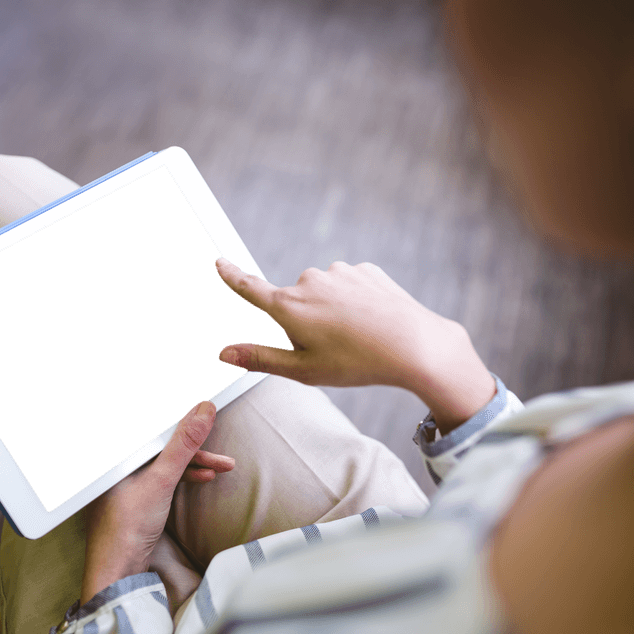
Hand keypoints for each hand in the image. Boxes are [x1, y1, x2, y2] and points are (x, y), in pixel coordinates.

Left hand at [81, 400, 231, 604]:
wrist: (117, 571)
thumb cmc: (127, 527)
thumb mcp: (161, 480)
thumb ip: (183, 444)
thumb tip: (203, 410)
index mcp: (118, 454)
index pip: (152, 426)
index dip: (180, 416)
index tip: (205, 409)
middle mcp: (118, 462)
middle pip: (160, 441)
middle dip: (193, 444)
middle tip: (220, 444)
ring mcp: (125, 478)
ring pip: (164, 458)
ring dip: (194, 461)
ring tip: (223, 466)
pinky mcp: (134, 494)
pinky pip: (162, 474)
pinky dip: (184, 475)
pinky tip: (204, 477)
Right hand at [215, 258, 495, 433]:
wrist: (414, 344)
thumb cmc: (356, 363)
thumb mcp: (303, 370)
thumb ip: (261, 358)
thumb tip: (225, 354)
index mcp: (289, 306)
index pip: (251, 288)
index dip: (233, 276)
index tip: (220, 263)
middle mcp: (309, 281)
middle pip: (295, 301)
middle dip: (305, 320)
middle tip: (331, 348)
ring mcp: (338, 272)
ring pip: (325, 293)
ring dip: (333, 310)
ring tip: (357, 336)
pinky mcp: (365, 269)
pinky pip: (350, 285)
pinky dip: (356, 301)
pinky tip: (373, 320)